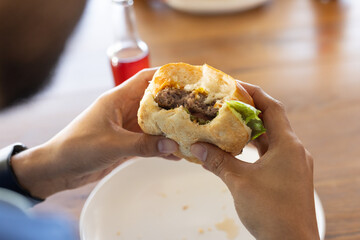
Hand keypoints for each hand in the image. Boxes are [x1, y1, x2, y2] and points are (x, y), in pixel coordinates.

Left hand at [11, 69, 178, 198]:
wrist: (57, 169)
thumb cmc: (78, 148)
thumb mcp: (112, 144)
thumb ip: (143, 145)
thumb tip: (174, 145)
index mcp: (117, 100)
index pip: (145, 79)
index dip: (166, 77)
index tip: (188, 80)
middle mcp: (123, 110)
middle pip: (154, 102)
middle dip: (174, 105)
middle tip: (197, 109)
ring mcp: (125, 127)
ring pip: (153, 124)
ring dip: (170, 129)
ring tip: (191, 133)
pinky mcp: (126, 143)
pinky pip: (148, 142)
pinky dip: (161, 147)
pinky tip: (176, 154)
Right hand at [190, 82, 318, 239]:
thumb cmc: (271, 211)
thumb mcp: (239, 182)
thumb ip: (218, 161)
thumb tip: (196, 147)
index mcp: (287, 145)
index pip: (272, 107)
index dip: (254, 93)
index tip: (235, 85)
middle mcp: (294, 150)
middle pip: (271, 121)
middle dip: (249, 111)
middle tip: (226, 104)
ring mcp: (293, 164)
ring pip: (270, 139)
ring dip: (250, 131)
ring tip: (228, 125)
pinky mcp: (289, 176)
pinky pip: (271, 154)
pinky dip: (254, 148)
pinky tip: (237, 150)